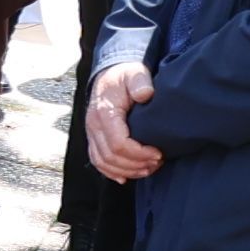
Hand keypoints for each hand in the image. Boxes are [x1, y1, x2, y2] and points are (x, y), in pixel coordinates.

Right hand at [87, 60, 162, 180]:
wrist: (109, 75)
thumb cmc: (124, 76)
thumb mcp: (134, 73)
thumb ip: (140, 82)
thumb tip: (146, 95)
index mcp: (104, 112)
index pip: (118, 143)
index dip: (139, 153)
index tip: (158, 153)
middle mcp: (93, 125)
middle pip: (111, 156)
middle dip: (135, 164)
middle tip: (157, 162)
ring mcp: (91, 133)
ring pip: (103, 162)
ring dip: (126, 170)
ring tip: (147, 169)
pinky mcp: (93, 138)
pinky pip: (96, 160)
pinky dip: (110, 172)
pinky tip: (125, 177)